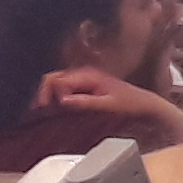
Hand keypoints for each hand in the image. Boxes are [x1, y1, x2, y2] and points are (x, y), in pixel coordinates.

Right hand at [36, 66, 182, 138]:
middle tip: (38, 109)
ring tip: (43, 109)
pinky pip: (63, 87)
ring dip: (47, 94)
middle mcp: (84, 73)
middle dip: (42, 92)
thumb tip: (63, 100)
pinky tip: (53, 107)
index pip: (57, 79)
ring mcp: (83, 78)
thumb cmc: (129, 104)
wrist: (144, 104)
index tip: (45, 108)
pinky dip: (55, 96)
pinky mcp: (84, 85)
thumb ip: (86, 102)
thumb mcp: (108, 105)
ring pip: (56, 81)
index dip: (47, 93)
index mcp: (88, 74)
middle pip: (52, 77)